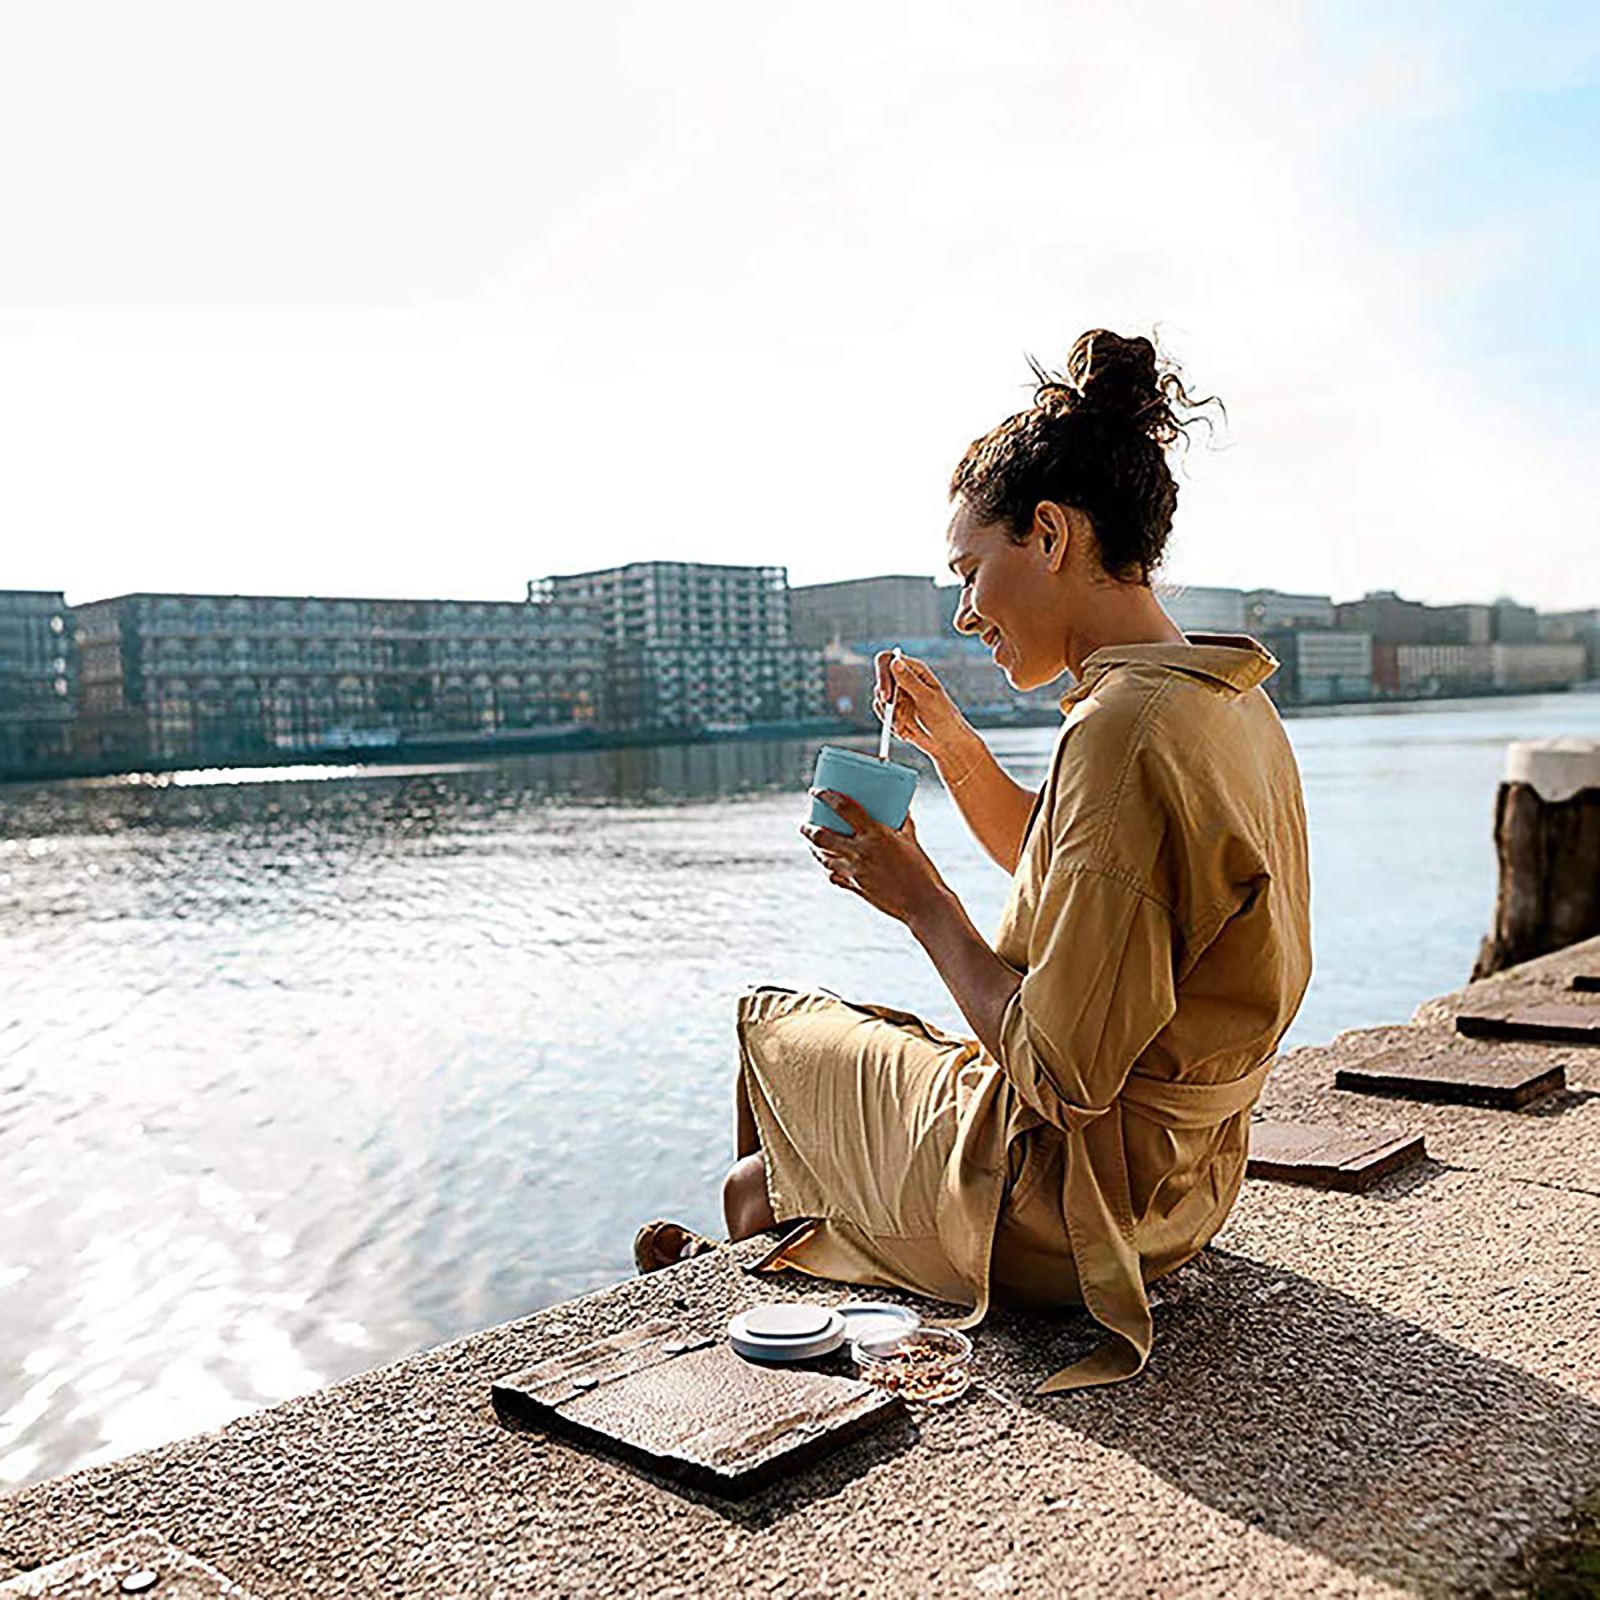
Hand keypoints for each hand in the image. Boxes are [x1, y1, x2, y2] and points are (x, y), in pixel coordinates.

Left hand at [800, 789, 949, 924]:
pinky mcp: (855, 887)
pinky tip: (830, 866)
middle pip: (822, 836)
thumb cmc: (921, 869)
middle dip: (808, 829)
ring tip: (813, 843)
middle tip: (805, 825)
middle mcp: (860, 852)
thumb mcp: (911, 840)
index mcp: (875, 834)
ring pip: (824, 858)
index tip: (815, 792)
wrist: (923, 903)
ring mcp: (855, 872)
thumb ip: (903, 822)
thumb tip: (901, 807)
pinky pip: (834, 876)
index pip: (843, 808)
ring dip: (815, 849)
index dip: (825, 797)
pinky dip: (830, 870)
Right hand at [872, 652, 973, 763]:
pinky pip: (881, 713)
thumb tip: (894, 661)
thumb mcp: (927, 698)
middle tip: (890, 715)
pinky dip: (890, 723)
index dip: (882, 674)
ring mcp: (898, 694)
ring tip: (907, 725)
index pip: (888, 660)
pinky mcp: (893, 709)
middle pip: (881, 679)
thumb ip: (909, 680)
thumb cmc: (943, 718)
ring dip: (889, 714)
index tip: (886, 695)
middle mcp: (904, 679)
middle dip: (884, 698)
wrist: (945, 742)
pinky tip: (906, 730)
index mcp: (915, 670)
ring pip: (879, 699)